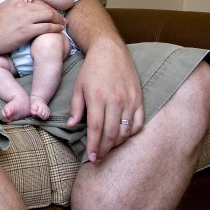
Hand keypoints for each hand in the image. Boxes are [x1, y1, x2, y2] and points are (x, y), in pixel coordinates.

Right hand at [0, 0, 64, 52]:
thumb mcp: (3, 7)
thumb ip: (14, 3)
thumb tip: (24, 2)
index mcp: (16, 0)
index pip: (37, 0)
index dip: (45, 6)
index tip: (50, 11)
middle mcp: (22, 7)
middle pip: (45, 6)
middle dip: (55, 12)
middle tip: (60, 18)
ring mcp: (25, 19)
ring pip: (49, 15)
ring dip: (58, 19)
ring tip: (62, 23)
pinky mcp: (27, 31)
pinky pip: (47, 27)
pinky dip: (56, 28)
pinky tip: (60, 29)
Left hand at [66, 38, 143, 163]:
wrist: (110, 50)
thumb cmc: (91, 68)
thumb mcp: (78, 87)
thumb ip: (76, 108)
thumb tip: (71, 126)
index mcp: (98, 98)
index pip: (96, 129)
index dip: (94, 146)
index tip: (92, 157)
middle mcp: (116, 100)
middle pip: (112, 133)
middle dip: (105, 149)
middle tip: (99, 158)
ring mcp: (130, 100)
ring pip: (126, 130)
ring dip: (117, 143)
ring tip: (109, 148)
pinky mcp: (139, 99)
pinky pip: (139, 122)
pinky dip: (132, 133)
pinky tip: (123, 136)